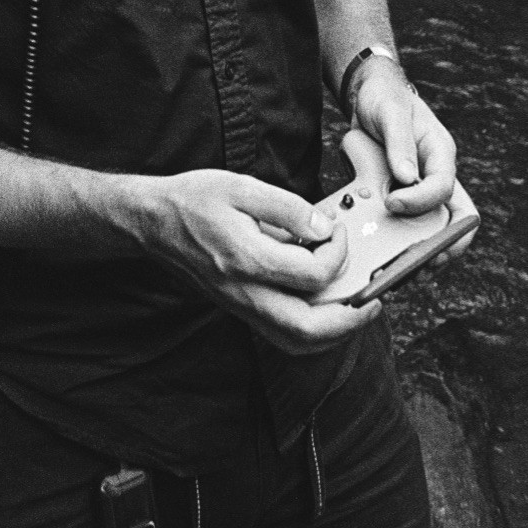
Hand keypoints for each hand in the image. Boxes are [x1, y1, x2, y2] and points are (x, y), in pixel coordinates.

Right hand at [135, 168, 380, 355]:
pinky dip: (312, 330)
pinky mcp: (240, 308)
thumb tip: (323, 228)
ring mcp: (242, 305)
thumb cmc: (195, 199)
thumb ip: (287, 208)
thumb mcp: (241, 186)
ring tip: (356, 308)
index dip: (338, 252)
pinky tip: (324, 307)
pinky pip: (282, 334)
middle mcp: (245, 292)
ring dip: (334, 332)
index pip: (312, 274)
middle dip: (350, 319)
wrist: (154, 221)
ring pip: (296, 341)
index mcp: (247, 259)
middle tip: (374, 297)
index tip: (338, 229)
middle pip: (308, 329)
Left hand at [350, 62, 475, 257]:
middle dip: (437, 248)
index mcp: (441, 156)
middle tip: (415, 267)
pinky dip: (388, 242)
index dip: (422, 202)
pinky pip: (400, 227)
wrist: (368, 97)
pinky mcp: (397, 199)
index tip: (393, 203)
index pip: (445, 189)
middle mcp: (433, 178)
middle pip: (450, 223)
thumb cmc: (385, 99)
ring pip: (427, 232)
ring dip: (411, 251)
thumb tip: (406, 177)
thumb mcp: (390, 111)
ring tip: (392, 273)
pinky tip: (372, 256)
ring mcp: (417, 192)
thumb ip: (399, 141)